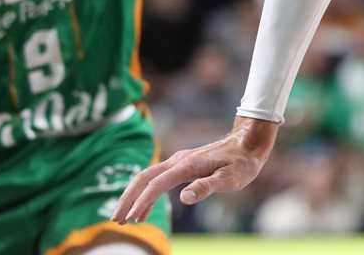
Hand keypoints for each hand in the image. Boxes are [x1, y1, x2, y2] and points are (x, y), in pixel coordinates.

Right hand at [111, 116, 276, 223]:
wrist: (248, 143)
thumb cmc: (242, 163)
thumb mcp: (230, 178)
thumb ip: (207, 187)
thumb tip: (184, 198)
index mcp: (186, 165)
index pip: (156, 185)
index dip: (141, 202)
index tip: (130, 219)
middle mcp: (177, 161)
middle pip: (143, 178)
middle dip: (127, 198)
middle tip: (115, 219)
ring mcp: (178, 162)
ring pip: (147, 178)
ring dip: (133, 196)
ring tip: (123, 218)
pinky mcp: (182, 165)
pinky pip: (157, 179)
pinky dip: (146, 194)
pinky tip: (144, 210)